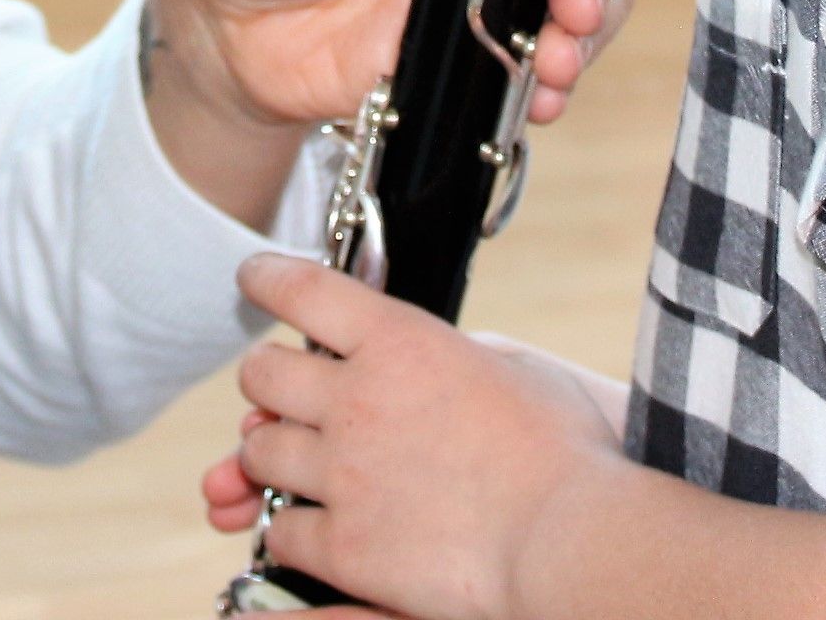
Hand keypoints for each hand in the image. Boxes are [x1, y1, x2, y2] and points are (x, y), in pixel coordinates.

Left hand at [201, 255, 624, 619]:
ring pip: (258, 451)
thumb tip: (440, 354)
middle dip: (266, 381)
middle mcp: (358, 400)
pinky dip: (292, 529)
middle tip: (280, 394)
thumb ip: (464, 353)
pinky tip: (317, 530)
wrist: (571, 542)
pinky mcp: (344, 546)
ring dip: (271, 456)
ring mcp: (344, 474)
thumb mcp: (519, 370)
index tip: (254, 279)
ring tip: (296, 465)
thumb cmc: (565, 456)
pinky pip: (281, 531)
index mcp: (401, 343)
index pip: (304, 289)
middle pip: (262, 373)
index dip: (267, 278)